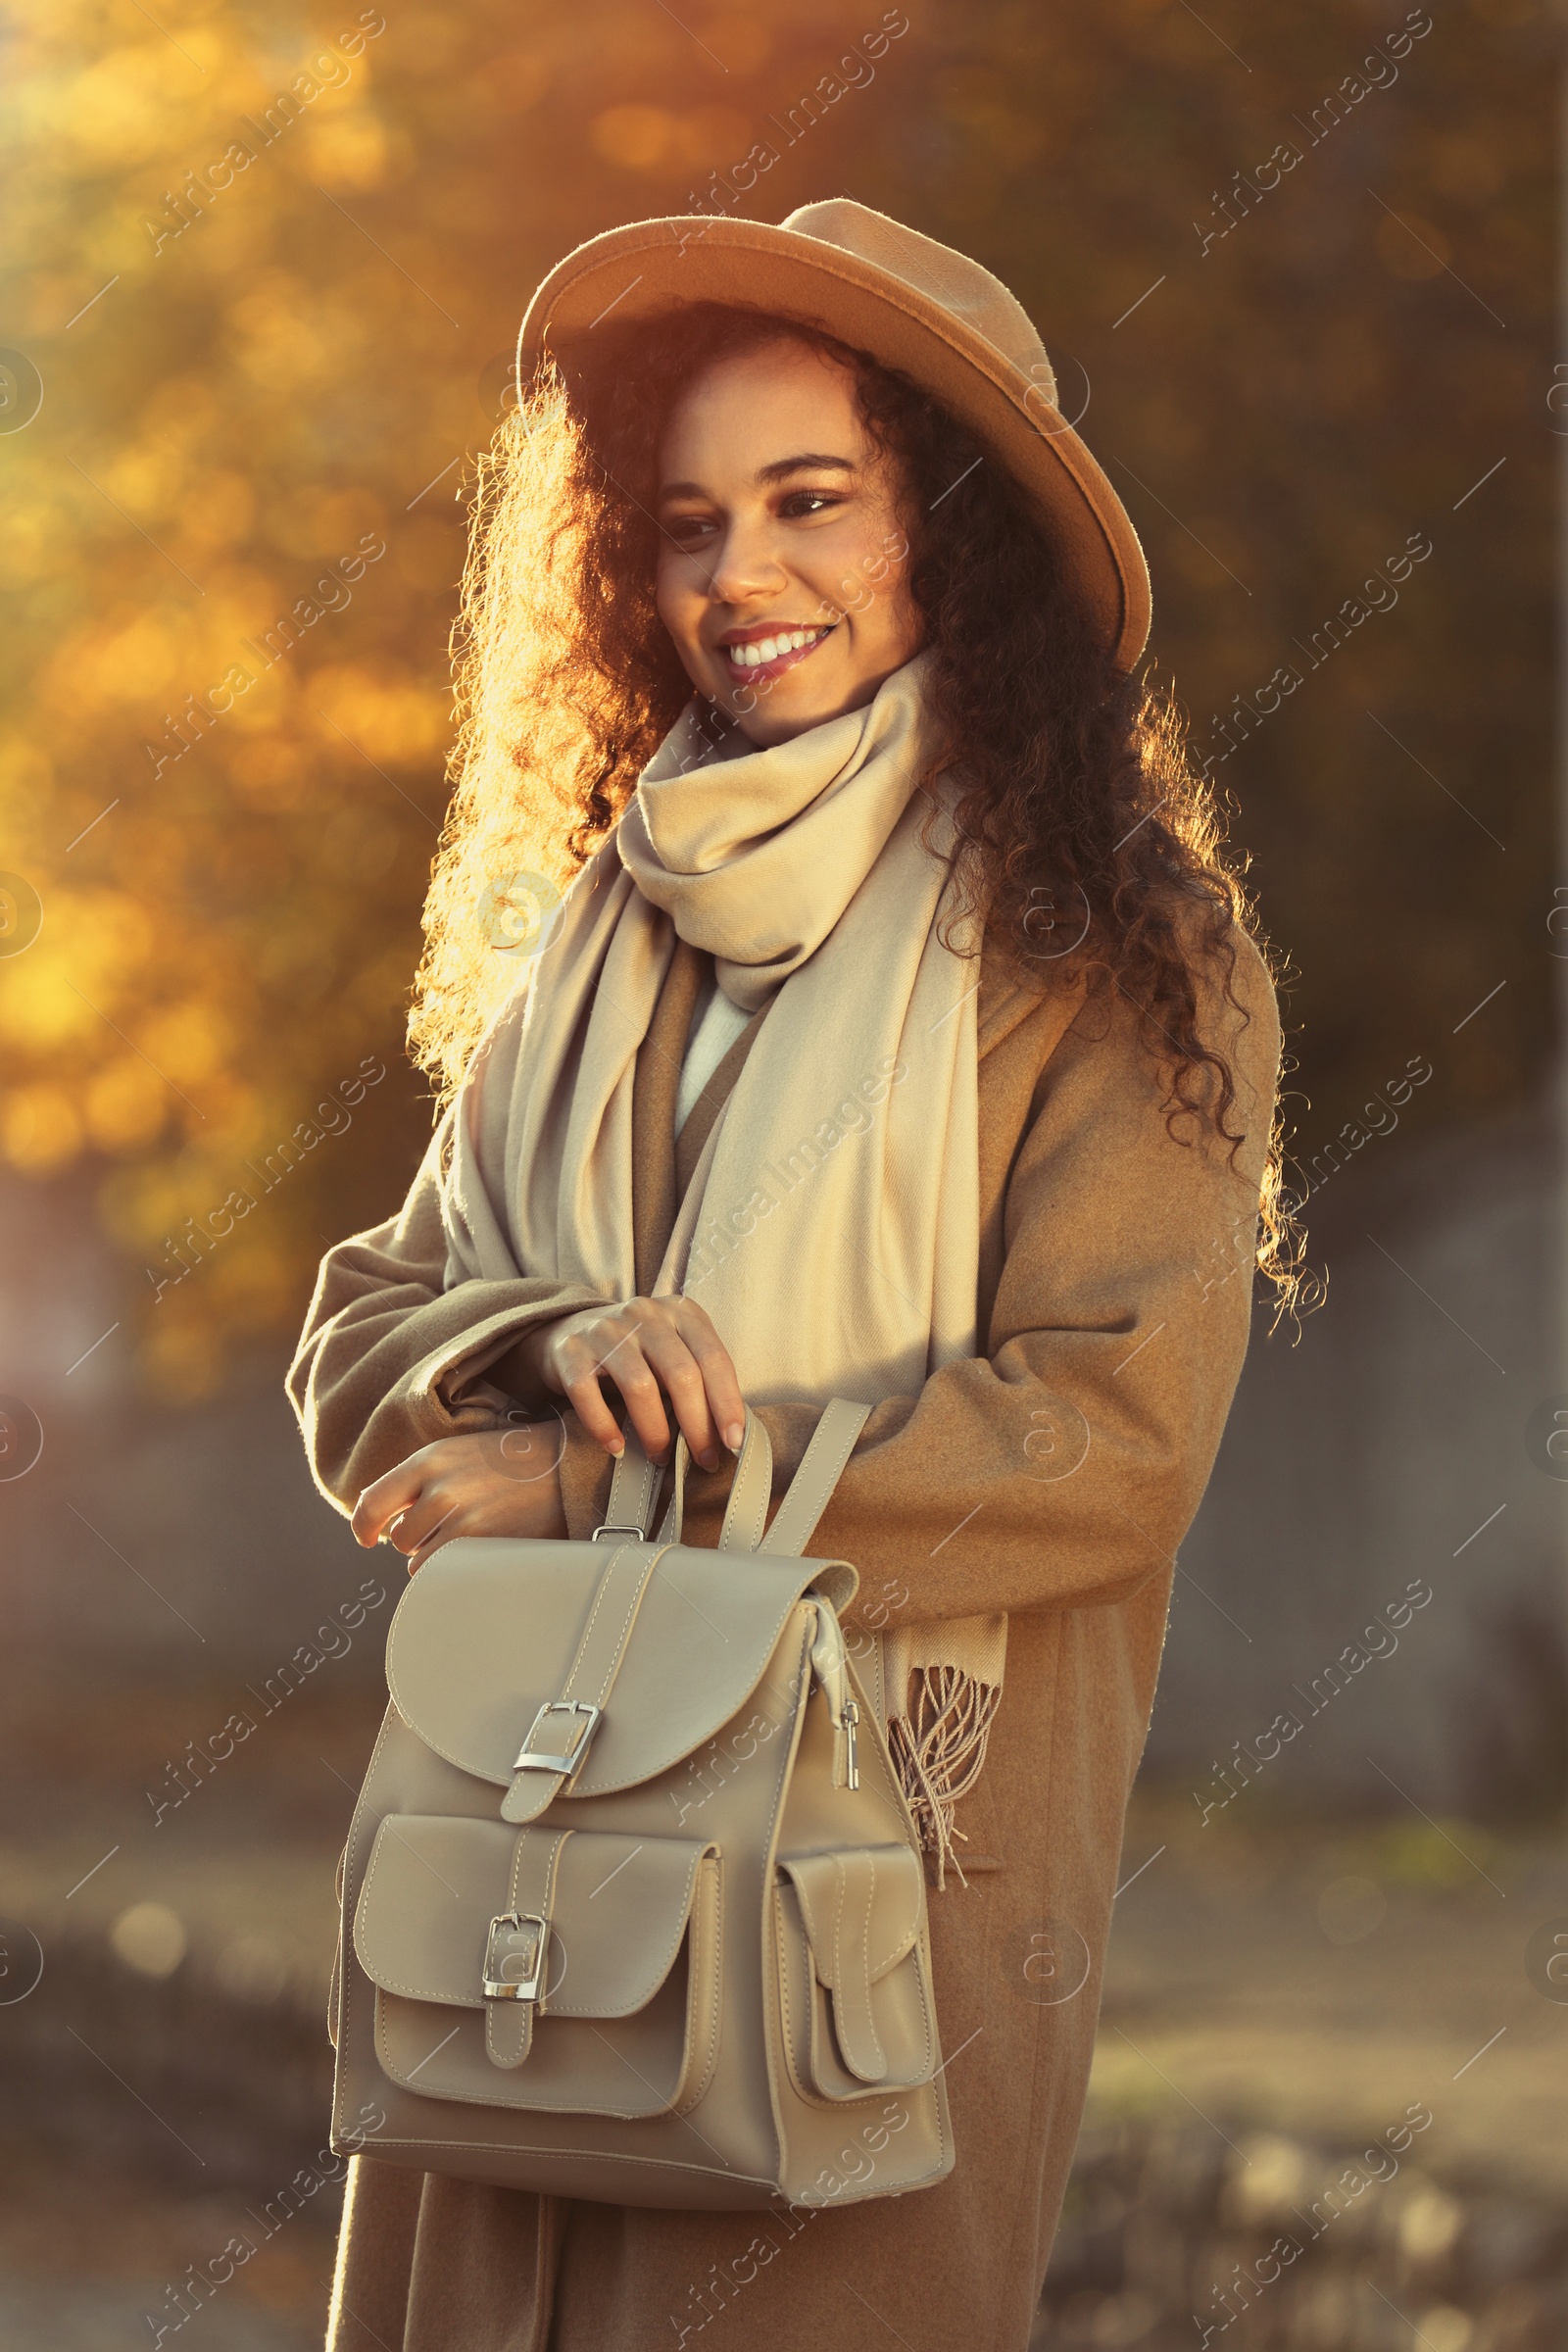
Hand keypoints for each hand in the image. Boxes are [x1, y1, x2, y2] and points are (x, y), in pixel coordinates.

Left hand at [352, 1429, 567, 1573]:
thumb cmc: (514, 1461)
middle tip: (456, 1525)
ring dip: (439, 1557)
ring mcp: (460, 1518)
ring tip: (474, 1535)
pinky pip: (445, 1574)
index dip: (363, 1526)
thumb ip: (421, 1480)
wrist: (567, 1465)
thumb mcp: (461, 1454)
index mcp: (430, 1459)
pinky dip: (456, 1571)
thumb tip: (381, 1521)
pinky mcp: (482, 1544)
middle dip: (419, 1540)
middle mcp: (439, 1487)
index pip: (372, 1501)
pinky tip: (480, 1553)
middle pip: (399, 1538)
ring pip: (420, 1561)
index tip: (367, 1538)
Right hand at [523, 1295, 744, 1469]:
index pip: (713, 1358)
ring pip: (640, 1386)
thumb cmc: (636, 1352)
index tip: (735, 1442)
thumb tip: (727, 1433)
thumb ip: (698, 1377)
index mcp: (679, 1312)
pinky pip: (589, 1395)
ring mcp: (605, 1331)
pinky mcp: (571, 1352)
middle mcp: (644, 1315)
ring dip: (656, 1431)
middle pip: (681, 1374)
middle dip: (697, 1426)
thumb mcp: (673, 1349)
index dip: (728, 1403)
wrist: (568, 1331)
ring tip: (661, 1457)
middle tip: (704, 1459)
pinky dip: (605, 1427)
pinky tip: (617, 1447)